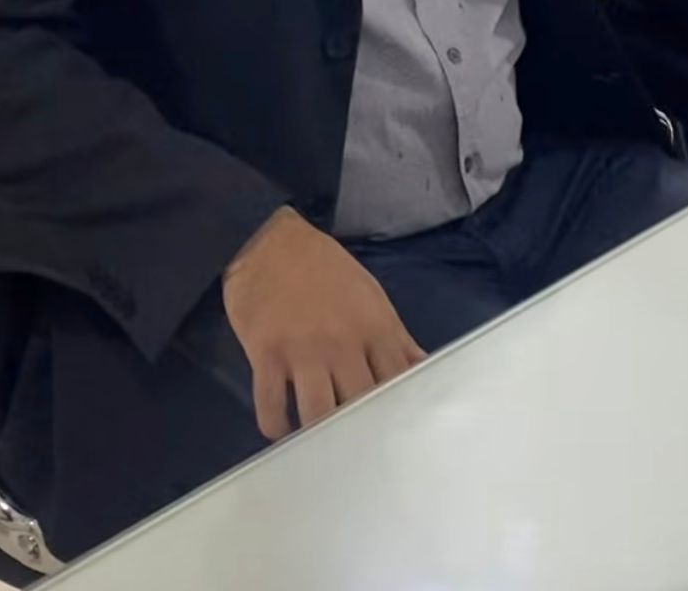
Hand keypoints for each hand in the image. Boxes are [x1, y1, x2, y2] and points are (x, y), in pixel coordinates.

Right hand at [222, 208, 425, 440]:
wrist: (269, 240)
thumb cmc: (323, 267)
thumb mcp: (370, 294)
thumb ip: (395, 336)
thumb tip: (421, 370)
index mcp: (373, 327)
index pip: (397, 383)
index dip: (399, 412)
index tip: (395, 433)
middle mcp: (341, 343)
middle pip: (359, 405)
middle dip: (359, 431)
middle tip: (355, 448)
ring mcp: (302, 350)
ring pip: (316, 413)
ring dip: (317, 436)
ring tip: (318, 445)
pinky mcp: (266, 353)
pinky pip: (271, 406)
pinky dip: (276, 426)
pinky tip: (281, 428)